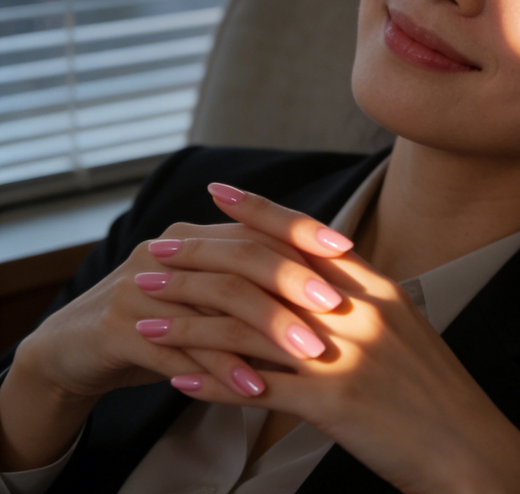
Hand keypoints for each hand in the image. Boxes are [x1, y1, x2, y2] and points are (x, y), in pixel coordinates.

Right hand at [1, 188, 351, 472]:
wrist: (79, 348)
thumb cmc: (166, 321)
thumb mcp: (209, 294)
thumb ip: (255, 280)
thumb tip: (329, 277)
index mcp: (199, 235)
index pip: (258, 225)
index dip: (302, 232)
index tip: (346, 247)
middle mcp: (171, 250)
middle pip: (240, 257)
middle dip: (291, 282)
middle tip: (334, 307)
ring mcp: (141, 286)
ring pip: (213, 304)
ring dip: (263, 331)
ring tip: (308, 354)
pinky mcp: (117, 328)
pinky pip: (178, 349)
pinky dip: (220, 370)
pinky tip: (254, 388)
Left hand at [137, 186, 519, 493]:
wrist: (471, 450)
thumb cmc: (434, 390)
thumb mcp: (403, 328)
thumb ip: (360, 300)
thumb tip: (317, 282)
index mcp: (376, 286)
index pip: (305, 234)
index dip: (258, 209)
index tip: (217, 192)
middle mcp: (358, 310)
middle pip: (263, 273)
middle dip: (201, 260)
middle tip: (155, 255)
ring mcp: (346, 355)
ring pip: (247, 329)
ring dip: (188, 323)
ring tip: (144, 319)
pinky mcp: (334, 404)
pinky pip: (257, 387)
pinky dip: (211, 382)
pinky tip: (176, 379)